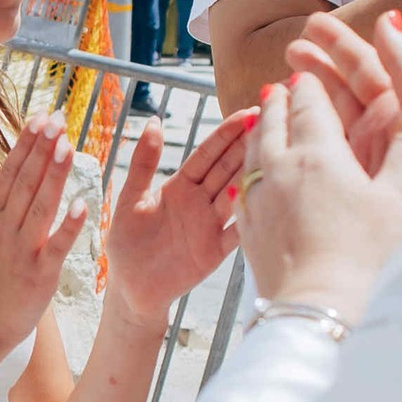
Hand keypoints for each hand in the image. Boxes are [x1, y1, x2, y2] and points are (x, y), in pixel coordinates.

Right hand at [0, 122, 85, 361]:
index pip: (11, 170)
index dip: (27, 142)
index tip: (43, 115)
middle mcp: (3, 228)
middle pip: (25, 182)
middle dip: (42, 149)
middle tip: (59, 119)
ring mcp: (21, 251)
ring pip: (39, 207)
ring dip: (54, 177)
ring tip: (68, 147)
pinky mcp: (39, 274)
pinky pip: (55, 246)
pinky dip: (68, 226)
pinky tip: (83, 204)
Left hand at [95, 107, 254, 322]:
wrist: (131, 288)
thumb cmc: (127, 243)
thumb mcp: (130, 199)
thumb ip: (143, 163)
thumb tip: (154, 122)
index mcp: (180, 185)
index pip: (207, 154)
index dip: (226, 134)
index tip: (247, 113)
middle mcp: (200, 201)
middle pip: (227, 169)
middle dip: (247, 146)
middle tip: (271, 124)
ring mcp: (211, 225)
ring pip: (235, 195)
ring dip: (253, 175)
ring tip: (274, 154)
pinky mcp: (215, 251)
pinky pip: (236, 232)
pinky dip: (249, 219)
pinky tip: (264, 203)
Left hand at [235, 54, 401, 324]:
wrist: (319, 316)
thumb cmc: (369, 261)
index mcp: (318, 154)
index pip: (309, 103)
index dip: (311, 84)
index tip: (310, 72)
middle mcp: (279, 169)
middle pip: (273, 120)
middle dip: (280, 100)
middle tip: (281, 86)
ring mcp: (257, 202)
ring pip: (251, 150)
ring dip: (260, 129)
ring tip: (264, 120)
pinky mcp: (248, 233)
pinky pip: (241, 187)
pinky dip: (248, 169)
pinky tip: (252, 178)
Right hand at [287, 12, 401, 201]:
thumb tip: (389, 21)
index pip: (373, 70)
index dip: (345, 45)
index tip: (317, 25)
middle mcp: (384, 138)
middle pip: (347, 91)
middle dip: (321, 64)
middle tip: (292, 44)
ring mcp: (361, 164)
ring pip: (329, 118)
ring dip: (306, 95)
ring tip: (280, 77)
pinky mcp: (344, 191)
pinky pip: (317, 153)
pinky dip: (297, 134)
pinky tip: (276, 124)